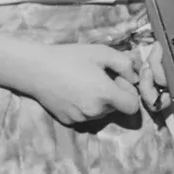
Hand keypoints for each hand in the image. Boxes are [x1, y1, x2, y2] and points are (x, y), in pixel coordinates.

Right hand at [24, 43, 139, 124]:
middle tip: (100, 76)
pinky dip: (85, 106)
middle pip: (117, 108)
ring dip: (100, 101)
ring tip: (85, 82)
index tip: (119, 80)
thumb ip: (126, 64)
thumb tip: (135, 78)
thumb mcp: (102, 52)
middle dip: (114, 94)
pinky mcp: (68, 122)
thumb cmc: (71, 57)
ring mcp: (80, 119)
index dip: (130, 93)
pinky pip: (86, 116)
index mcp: (105, 95)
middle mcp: (94, 111)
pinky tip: (74, 91)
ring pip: (101, 113)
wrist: (37, 69)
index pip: (133, 107)